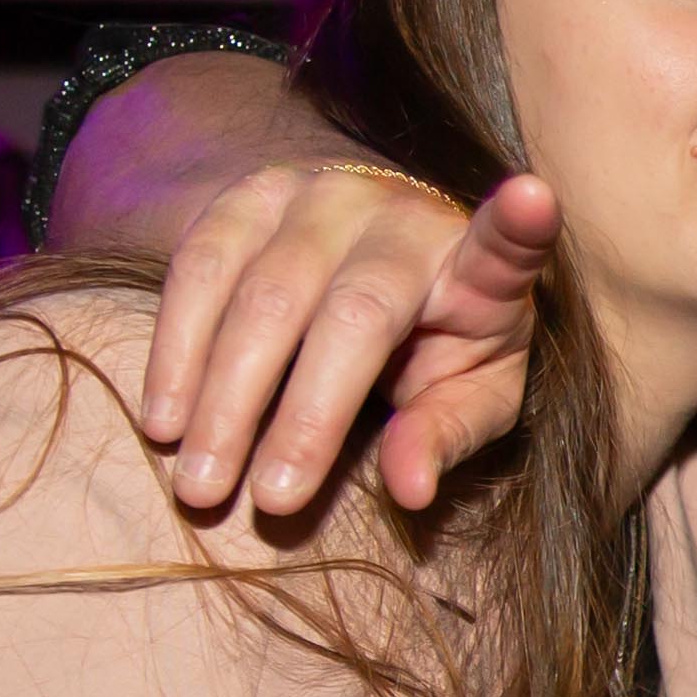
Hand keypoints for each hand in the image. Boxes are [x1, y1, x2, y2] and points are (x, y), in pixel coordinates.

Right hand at [139, 156, 550, 520]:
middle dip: (297, 415)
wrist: (382, 261)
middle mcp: (398, 215)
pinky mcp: (250, 194)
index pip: (505, 245)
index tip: (534, 199)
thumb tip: (408, 489)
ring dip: (219, 394)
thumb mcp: (470, 396)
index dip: (517, 224)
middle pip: (343, 314)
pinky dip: (175, 349)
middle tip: (261, 503)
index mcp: (475, 266)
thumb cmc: (442, 344)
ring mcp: (318, 194)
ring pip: (257, 292)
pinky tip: (162, 418)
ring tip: (198, 480)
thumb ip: (446, 436)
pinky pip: (198, 267)